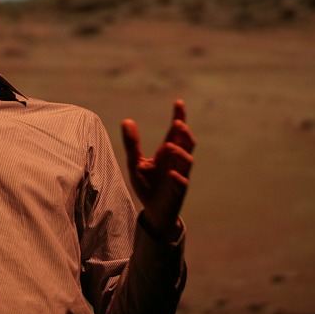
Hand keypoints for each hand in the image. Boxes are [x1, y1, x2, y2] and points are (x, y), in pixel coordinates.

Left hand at [121, 99, 195, 240]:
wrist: (153, 211)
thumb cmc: (147, 184)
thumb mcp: (135, 162)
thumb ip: (132, 143)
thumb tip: (127, 120)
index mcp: (167, 153)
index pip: (175, 133)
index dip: (179, 117)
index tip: (179, 102)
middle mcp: (176, 162)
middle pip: (187, 143)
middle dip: (184, 133)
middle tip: (177, 124)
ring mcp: (178, 176)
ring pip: (187, 161)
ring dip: (180, 152)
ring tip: (168, 147)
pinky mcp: (177, 192)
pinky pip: (182, 183)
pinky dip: (179, 178)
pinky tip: (172, 174)